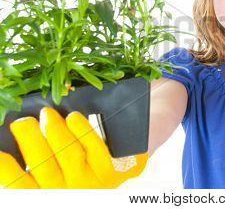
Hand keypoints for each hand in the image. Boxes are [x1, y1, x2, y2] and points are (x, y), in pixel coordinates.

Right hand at [0, 107, 148, 187]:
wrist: (126, 157)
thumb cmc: (79, 163)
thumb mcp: (54, 169)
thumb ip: (39, 159)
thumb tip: (17, 136)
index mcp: (48, 196)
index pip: (19, 186)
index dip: (5, 169)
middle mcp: (69, 194)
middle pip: (42, 165)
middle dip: (29, 138)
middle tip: (22, 121)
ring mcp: (94, 185)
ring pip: (69, 154)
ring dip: (54, 131)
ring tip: (46, 115)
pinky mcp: (116, 172)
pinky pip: (96, 149)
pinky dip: (82, 131)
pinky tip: (74, 117)